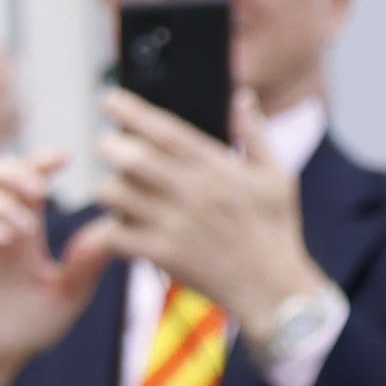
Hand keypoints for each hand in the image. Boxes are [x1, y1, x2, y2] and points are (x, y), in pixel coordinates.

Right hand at [0, 148, 109, 385]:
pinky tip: (6, 238)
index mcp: (20, 227)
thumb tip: (118, 228)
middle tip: (39, 190)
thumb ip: (88, 261)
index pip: (21, 177)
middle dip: (11, 170)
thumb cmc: (32, 326)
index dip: (38, 160)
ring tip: (25, 226)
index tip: (64, 159)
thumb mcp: (70, 292)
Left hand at [94, 92, 317, 332]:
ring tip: (117, 188)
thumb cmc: (274, 230)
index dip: (132, 111)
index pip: (166, 131)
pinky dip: (111, 228)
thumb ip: (255, 134)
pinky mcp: (161, 255)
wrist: (272, 288)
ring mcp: (174, 225)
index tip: (108, 99)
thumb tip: (243, 97)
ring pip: (116, 194)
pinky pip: (116, 233)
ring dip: (110, 187)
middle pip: (132, 158)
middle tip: (108, 145)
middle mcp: (192, 193)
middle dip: (111, 146)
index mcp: (217, 168)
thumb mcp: (277, 176)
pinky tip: (123, 225)